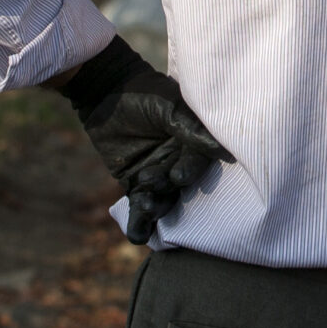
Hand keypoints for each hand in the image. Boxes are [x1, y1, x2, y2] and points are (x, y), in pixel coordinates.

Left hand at [59, 38, 234, 244]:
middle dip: (169, 188)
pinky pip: (140, 206)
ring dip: (155, 207)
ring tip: (144, 206)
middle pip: (181, 183)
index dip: (191, 169)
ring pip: (163, 198)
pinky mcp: (136, 183)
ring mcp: (158, 173)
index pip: (198, 159)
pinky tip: (137, 236)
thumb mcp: (167, 105)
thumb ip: (190, 127)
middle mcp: (179, 159)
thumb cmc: (141, 92)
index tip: (179, 176)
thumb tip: (223, 149)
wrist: (104, 91)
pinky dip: (139, 223)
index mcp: (193, 139)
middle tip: (155, 185)